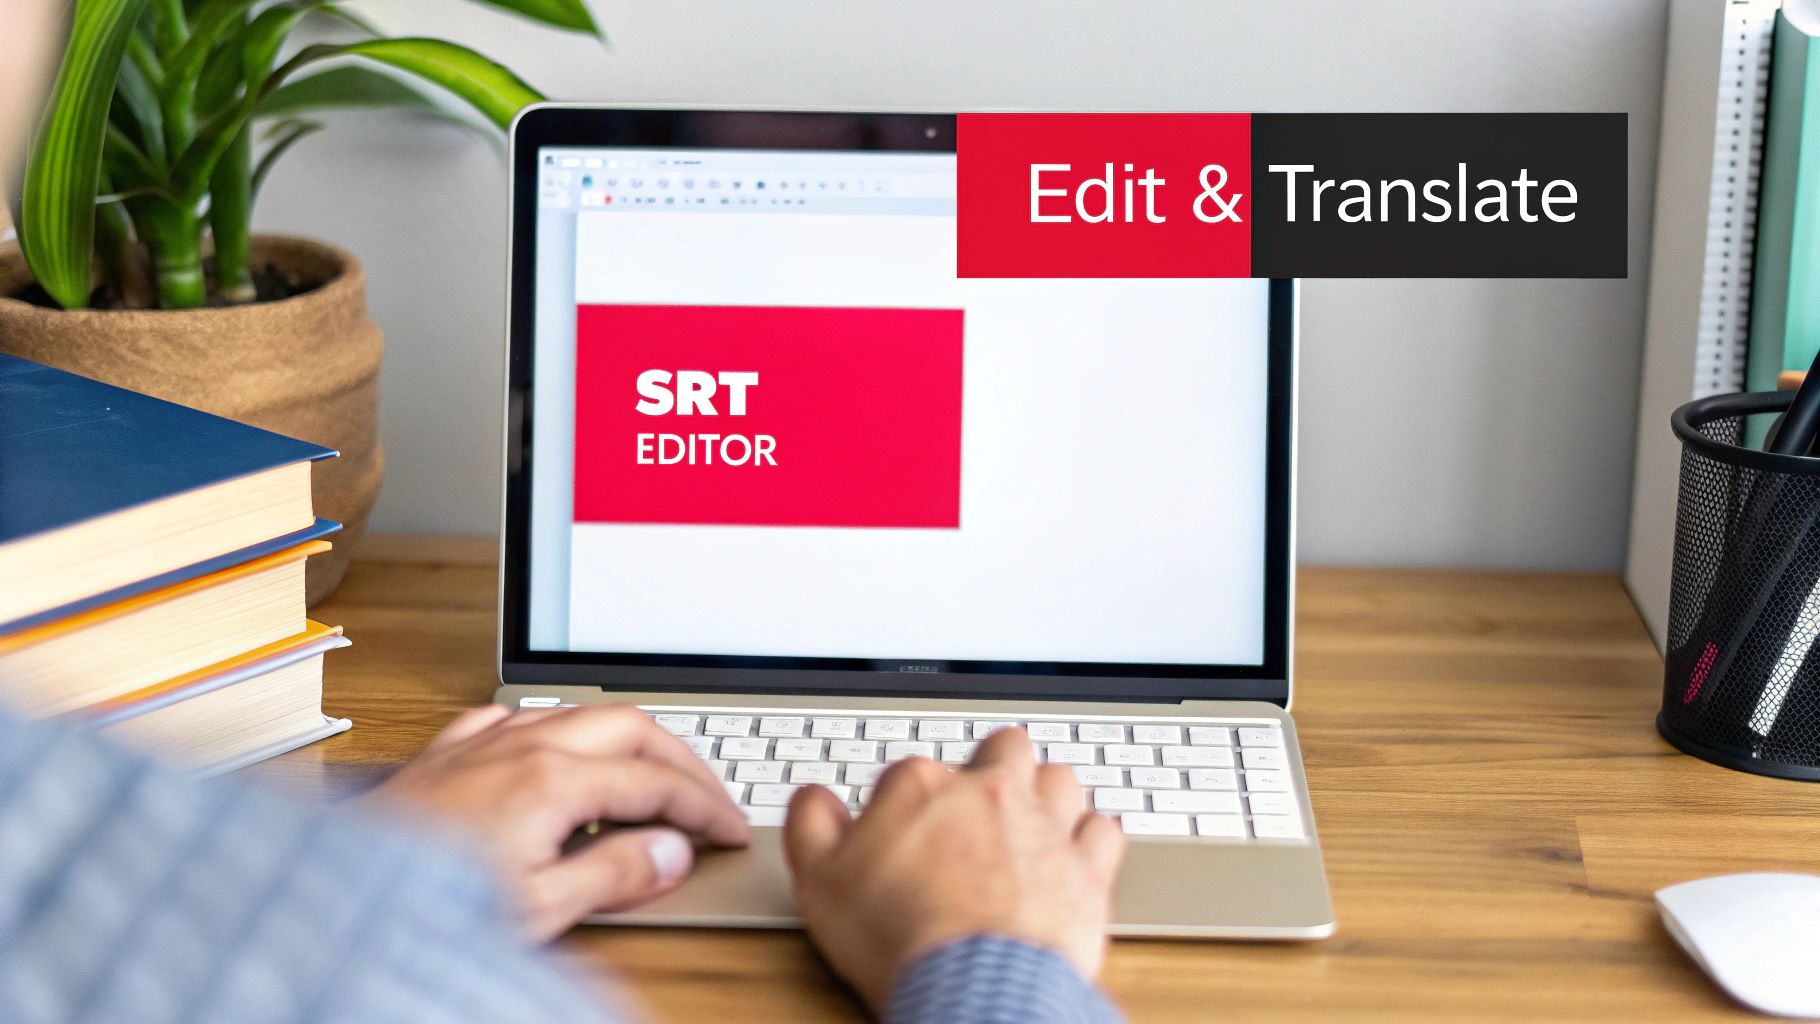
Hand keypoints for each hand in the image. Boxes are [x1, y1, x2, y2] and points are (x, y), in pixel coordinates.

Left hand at [364, 703, 749, 939]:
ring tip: (647, 774)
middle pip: (630, 729)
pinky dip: (555, 729)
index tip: (729, 834)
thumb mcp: (538, 909)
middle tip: (707, 800)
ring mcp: (480, 743)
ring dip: (624, 739)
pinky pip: (514, 716)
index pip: (656, 783)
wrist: (331, 900)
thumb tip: (672, 850)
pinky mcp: (444, 754)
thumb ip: (613, 873)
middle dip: (680, 760)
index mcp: (553, 780)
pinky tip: (554, 748)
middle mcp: (521, 745)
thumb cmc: (422, 909)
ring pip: (576, 712)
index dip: (704, 808)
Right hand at [782, 729, 1125, 1012]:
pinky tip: (1074, 853)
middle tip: (977, 802)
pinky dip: (1091, 837)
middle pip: (1000, 749)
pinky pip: (1103, 829)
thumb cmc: (899, 936)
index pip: (912, 771)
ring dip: (1045, 793)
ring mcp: (1043, 825)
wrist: (973, 986)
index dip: (904, 802)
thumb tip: (814, 798)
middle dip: (991, 766)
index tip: (899, 835)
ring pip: (1058, 778)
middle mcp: (988, 792)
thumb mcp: (819, 881)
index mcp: (922, 786)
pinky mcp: (1085, 867)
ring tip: (1030, 820)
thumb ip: (812, 825)